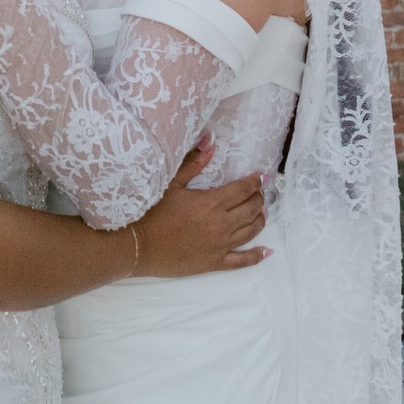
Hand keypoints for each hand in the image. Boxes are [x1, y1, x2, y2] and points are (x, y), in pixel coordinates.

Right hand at [135, 141, 268, 276]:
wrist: (137, 246)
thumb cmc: (151, 212)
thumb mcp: (171, 183)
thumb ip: (194, 162)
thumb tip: (211, 141)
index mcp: (212, 202)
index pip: (243, 189)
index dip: (255, 181)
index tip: (262, 177)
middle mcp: (222, 224)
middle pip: (251, 209)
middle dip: (258, 198)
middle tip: (258, 193)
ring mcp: (220, 245)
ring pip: (250, 231)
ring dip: (259, 220)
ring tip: (261, 213)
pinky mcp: (215, 262)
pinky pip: (242, 261)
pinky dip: (256, 256)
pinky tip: (266, 251)